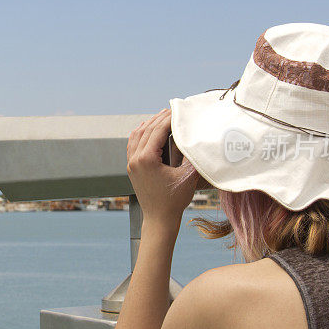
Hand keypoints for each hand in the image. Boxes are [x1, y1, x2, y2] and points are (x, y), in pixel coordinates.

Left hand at [126, 109, 200, 234]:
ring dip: (149, 124)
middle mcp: (135, 159)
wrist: (159, 219)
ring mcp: (131, 163)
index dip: (169, 118)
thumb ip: (191, 156)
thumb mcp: (187, 176)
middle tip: (172, 110)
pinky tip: (146, 129)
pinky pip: (132, 144)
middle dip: (160, 118)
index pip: (158, 130)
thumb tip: (197, 139)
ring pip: (137, 135)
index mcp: (147, 159)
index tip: (179, 111)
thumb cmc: (174, 200)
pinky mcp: (131, 168)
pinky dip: (139, 134)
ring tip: (162, 116)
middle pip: (146, 130)